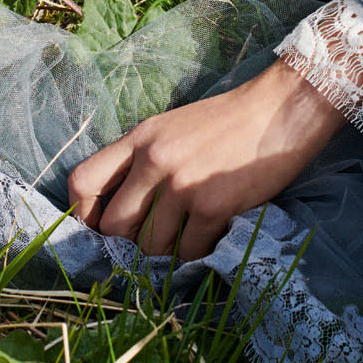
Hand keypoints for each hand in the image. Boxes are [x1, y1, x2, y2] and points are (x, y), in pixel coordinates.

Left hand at [66, 59, 346, 260]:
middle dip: (127, 243)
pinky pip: (188, 251)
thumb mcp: (172, 128)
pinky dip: (197, 251)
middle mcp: (153, 160)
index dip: (83, 214)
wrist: (279, 110)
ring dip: (165, 252)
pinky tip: (211, 233)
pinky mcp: (212, 205)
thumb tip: (121, 206)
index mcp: (139, 138)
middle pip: (113, 226)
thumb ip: (142, 160)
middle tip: (150, 241)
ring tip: (185, 236)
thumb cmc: (228, 121)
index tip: (101, 227)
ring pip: (149, 246)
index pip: (82, 181)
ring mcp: (181, 184)